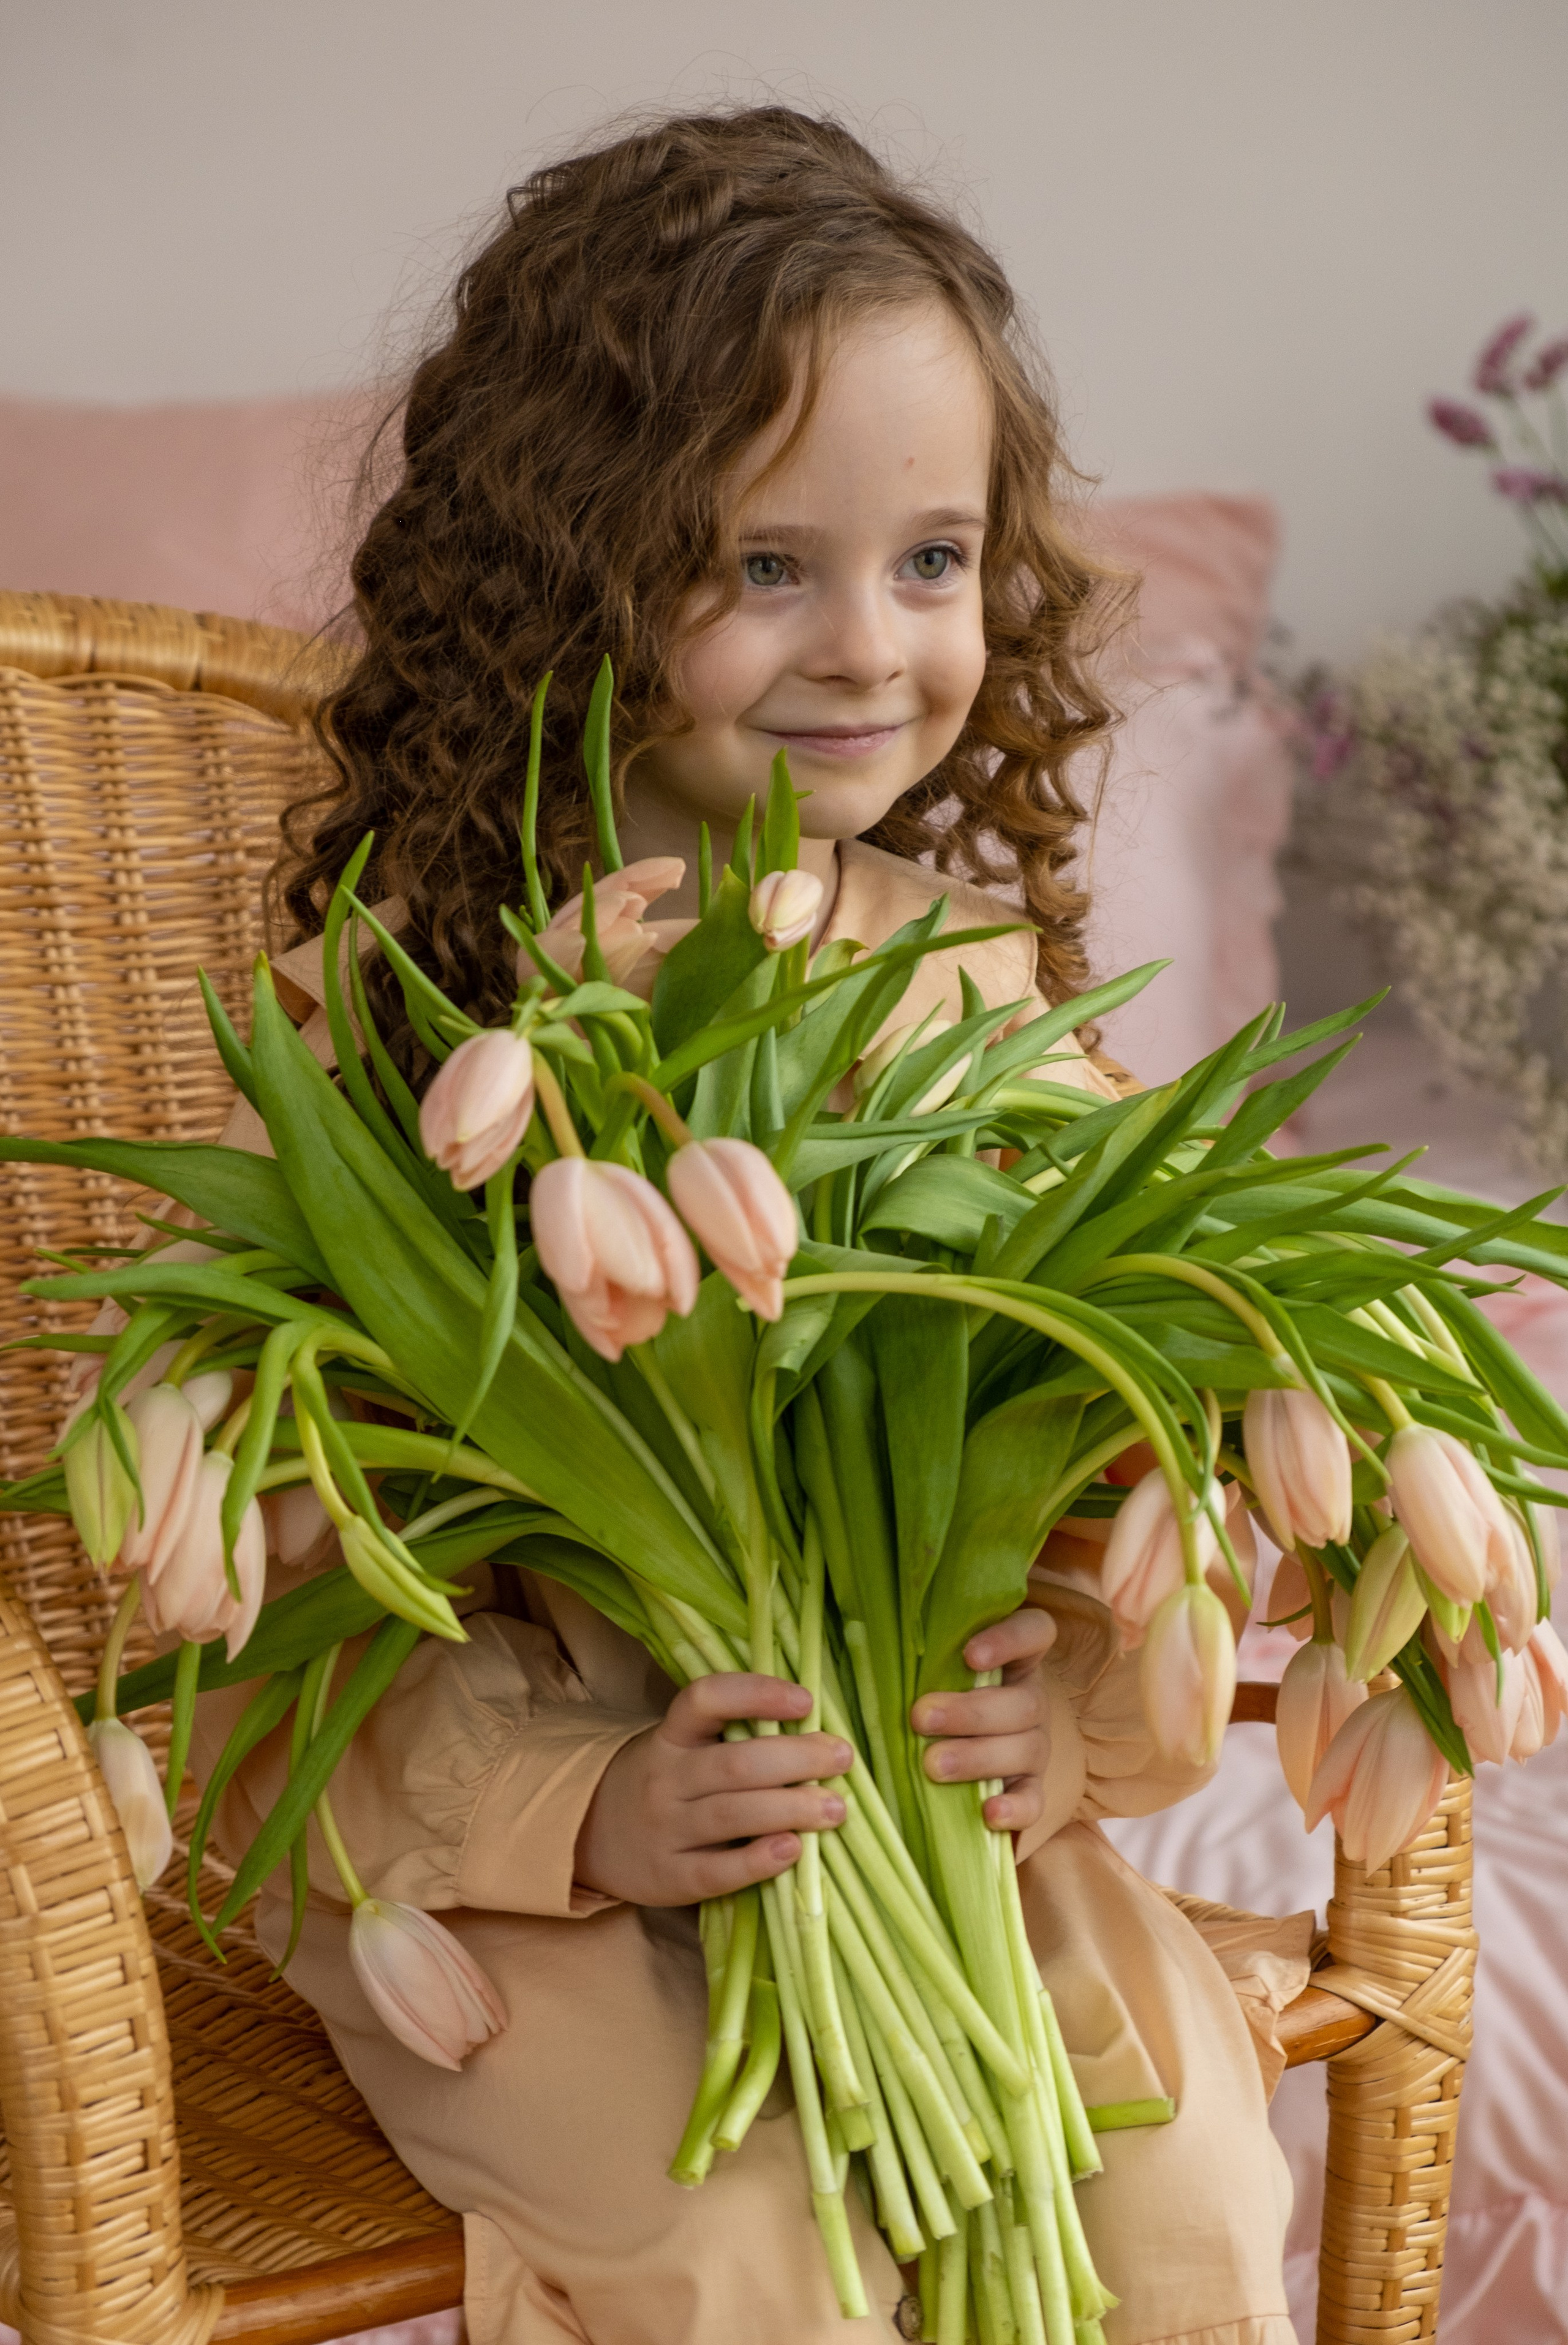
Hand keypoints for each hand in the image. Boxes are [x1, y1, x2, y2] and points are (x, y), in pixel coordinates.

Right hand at [574, 1673, 853, 1907]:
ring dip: (790, 1809)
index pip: (705, 1699)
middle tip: (842, 1758)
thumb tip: (817, 1728)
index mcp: (671, 1735)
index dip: (756, 1694)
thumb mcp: (682, 1745)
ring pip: (731, 1815)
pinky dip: (758, 1862)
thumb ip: (734, 1735)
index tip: (806, 1700)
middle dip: (796, 1758)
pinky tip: (794, 1851)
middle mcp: (665, 1778)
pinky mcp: (670, 1878)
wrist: (588, 1834)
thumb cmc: (664, 1781)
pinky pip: (717, 1871)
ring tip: (836, 1808)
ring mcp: (665, 1830)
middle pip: (734, 1763)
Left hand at [908, 1606, 1057, 1833]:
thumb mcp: (930, 1669)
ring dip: (978, 1757)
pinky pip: (1033, 1799)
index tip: (970, 1655)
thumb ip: (916, 1656)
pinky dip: (1015, 1808)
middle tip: (920, 1718)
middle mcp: (1031, 1700)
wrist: (951, 1749)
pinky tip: (989, 1814)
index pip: (1034, 1632)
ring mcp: (1035, 1746)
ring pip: (1026, 1749)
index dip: (1009, 1640)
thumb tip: (858, 1637)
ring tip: (933, 1765)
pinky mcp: (1030, 1787)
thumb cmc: (933, 1695)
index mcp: (1014, 1659)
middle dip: (969, 1712)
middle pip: (1023, 1703)